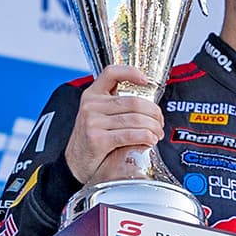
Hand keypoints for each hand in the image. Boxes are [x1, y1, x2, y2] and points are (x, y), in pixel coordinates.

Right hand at [65, 63, 165, 183]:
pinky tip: (149, 140)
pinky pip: (130, 135)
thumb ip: (116, 107)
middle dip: (154, 113)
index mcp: (92, 95)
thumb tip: (148, 107)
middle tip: (160, 122)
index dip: (130, 72)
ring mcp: (93, 122)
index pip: (111, 73)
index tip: (145, 80)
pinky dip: (145, 137)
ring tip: (157, 134)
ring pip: (135, 119)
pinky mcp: (98, 139)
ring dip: (153, 128)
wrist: (75, 162)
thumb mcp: (98, 116)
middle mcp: (91, 106)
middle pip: (134, 102)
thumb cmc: (92, 139)